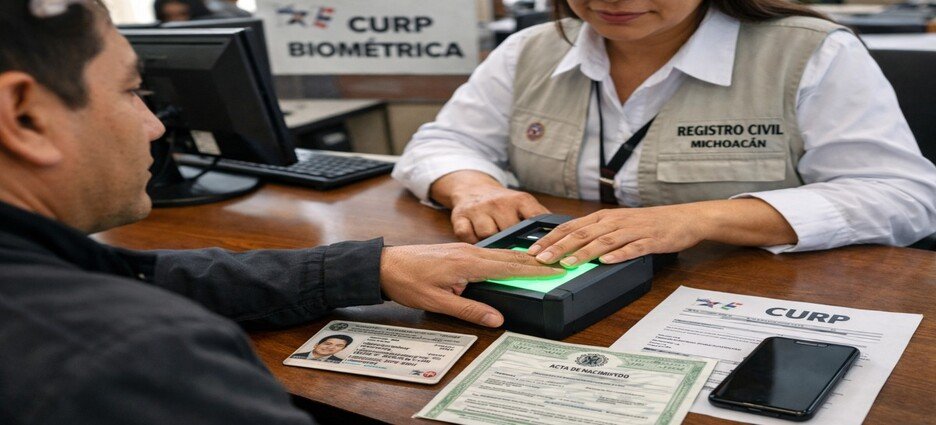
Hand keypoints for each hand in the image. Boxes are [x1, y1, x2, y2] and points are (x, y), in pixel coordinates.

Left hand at [380, 243, 563, 326]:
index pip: (509, 266)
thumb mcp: (438, 302)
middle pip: (510, 256)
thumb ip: (469, 309)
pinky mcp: (458, 250)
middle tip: (559, 263)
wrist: (383, 264)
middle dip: (536, 261)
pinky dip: (506, 257)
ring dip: (522, 258)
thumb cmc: (407, 282)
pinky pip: (489, 253)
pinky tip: (510, 262)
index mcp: (468, 263)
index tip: (555, 271)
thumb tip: (496, 318)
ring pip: (500, 253)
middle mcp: (469, 252)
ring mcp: (464, 249)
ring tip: (542, 263)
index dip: (534, 270)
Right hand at [430, 171, 549, 242]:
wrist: (471, 188)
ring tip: (493, 244)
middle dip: (513, 244)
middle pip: (510, 231)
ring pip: (488, 235)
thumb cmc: (501, 203)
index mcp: (519, 200)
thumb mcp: (523, 203)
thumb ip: (539, 218)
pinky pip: (467, 236)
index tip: (546, 255)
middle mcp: (498, 202)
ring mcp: (478, 209)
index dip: (541, 239)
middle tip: (516, 252)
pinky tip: (476, 242)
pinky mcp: (459, 216)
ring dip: (491, 244)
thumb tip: (559, 237)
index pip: (535, 218)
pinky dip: (472, 242)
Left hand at [527, 205, 705, 265]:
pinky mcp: (650, 240)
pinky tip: (606, 261)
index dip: (551, 238)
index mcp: (604, 217)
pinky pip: (633, 247)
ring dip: (583, 252)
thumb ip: (595, 233)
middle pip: (582, 233)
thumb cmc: (648, 223)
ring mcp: (633, 230)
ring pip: (604, 240)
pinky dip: (618, 254)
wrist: (684, 218)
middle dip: (559, 247)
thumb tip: (568, 245)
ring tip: (567, 263)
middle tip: (541, 258)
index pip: (571, 226)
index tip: (533, 250)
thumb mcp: (617, 224)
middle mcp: (615, 221)